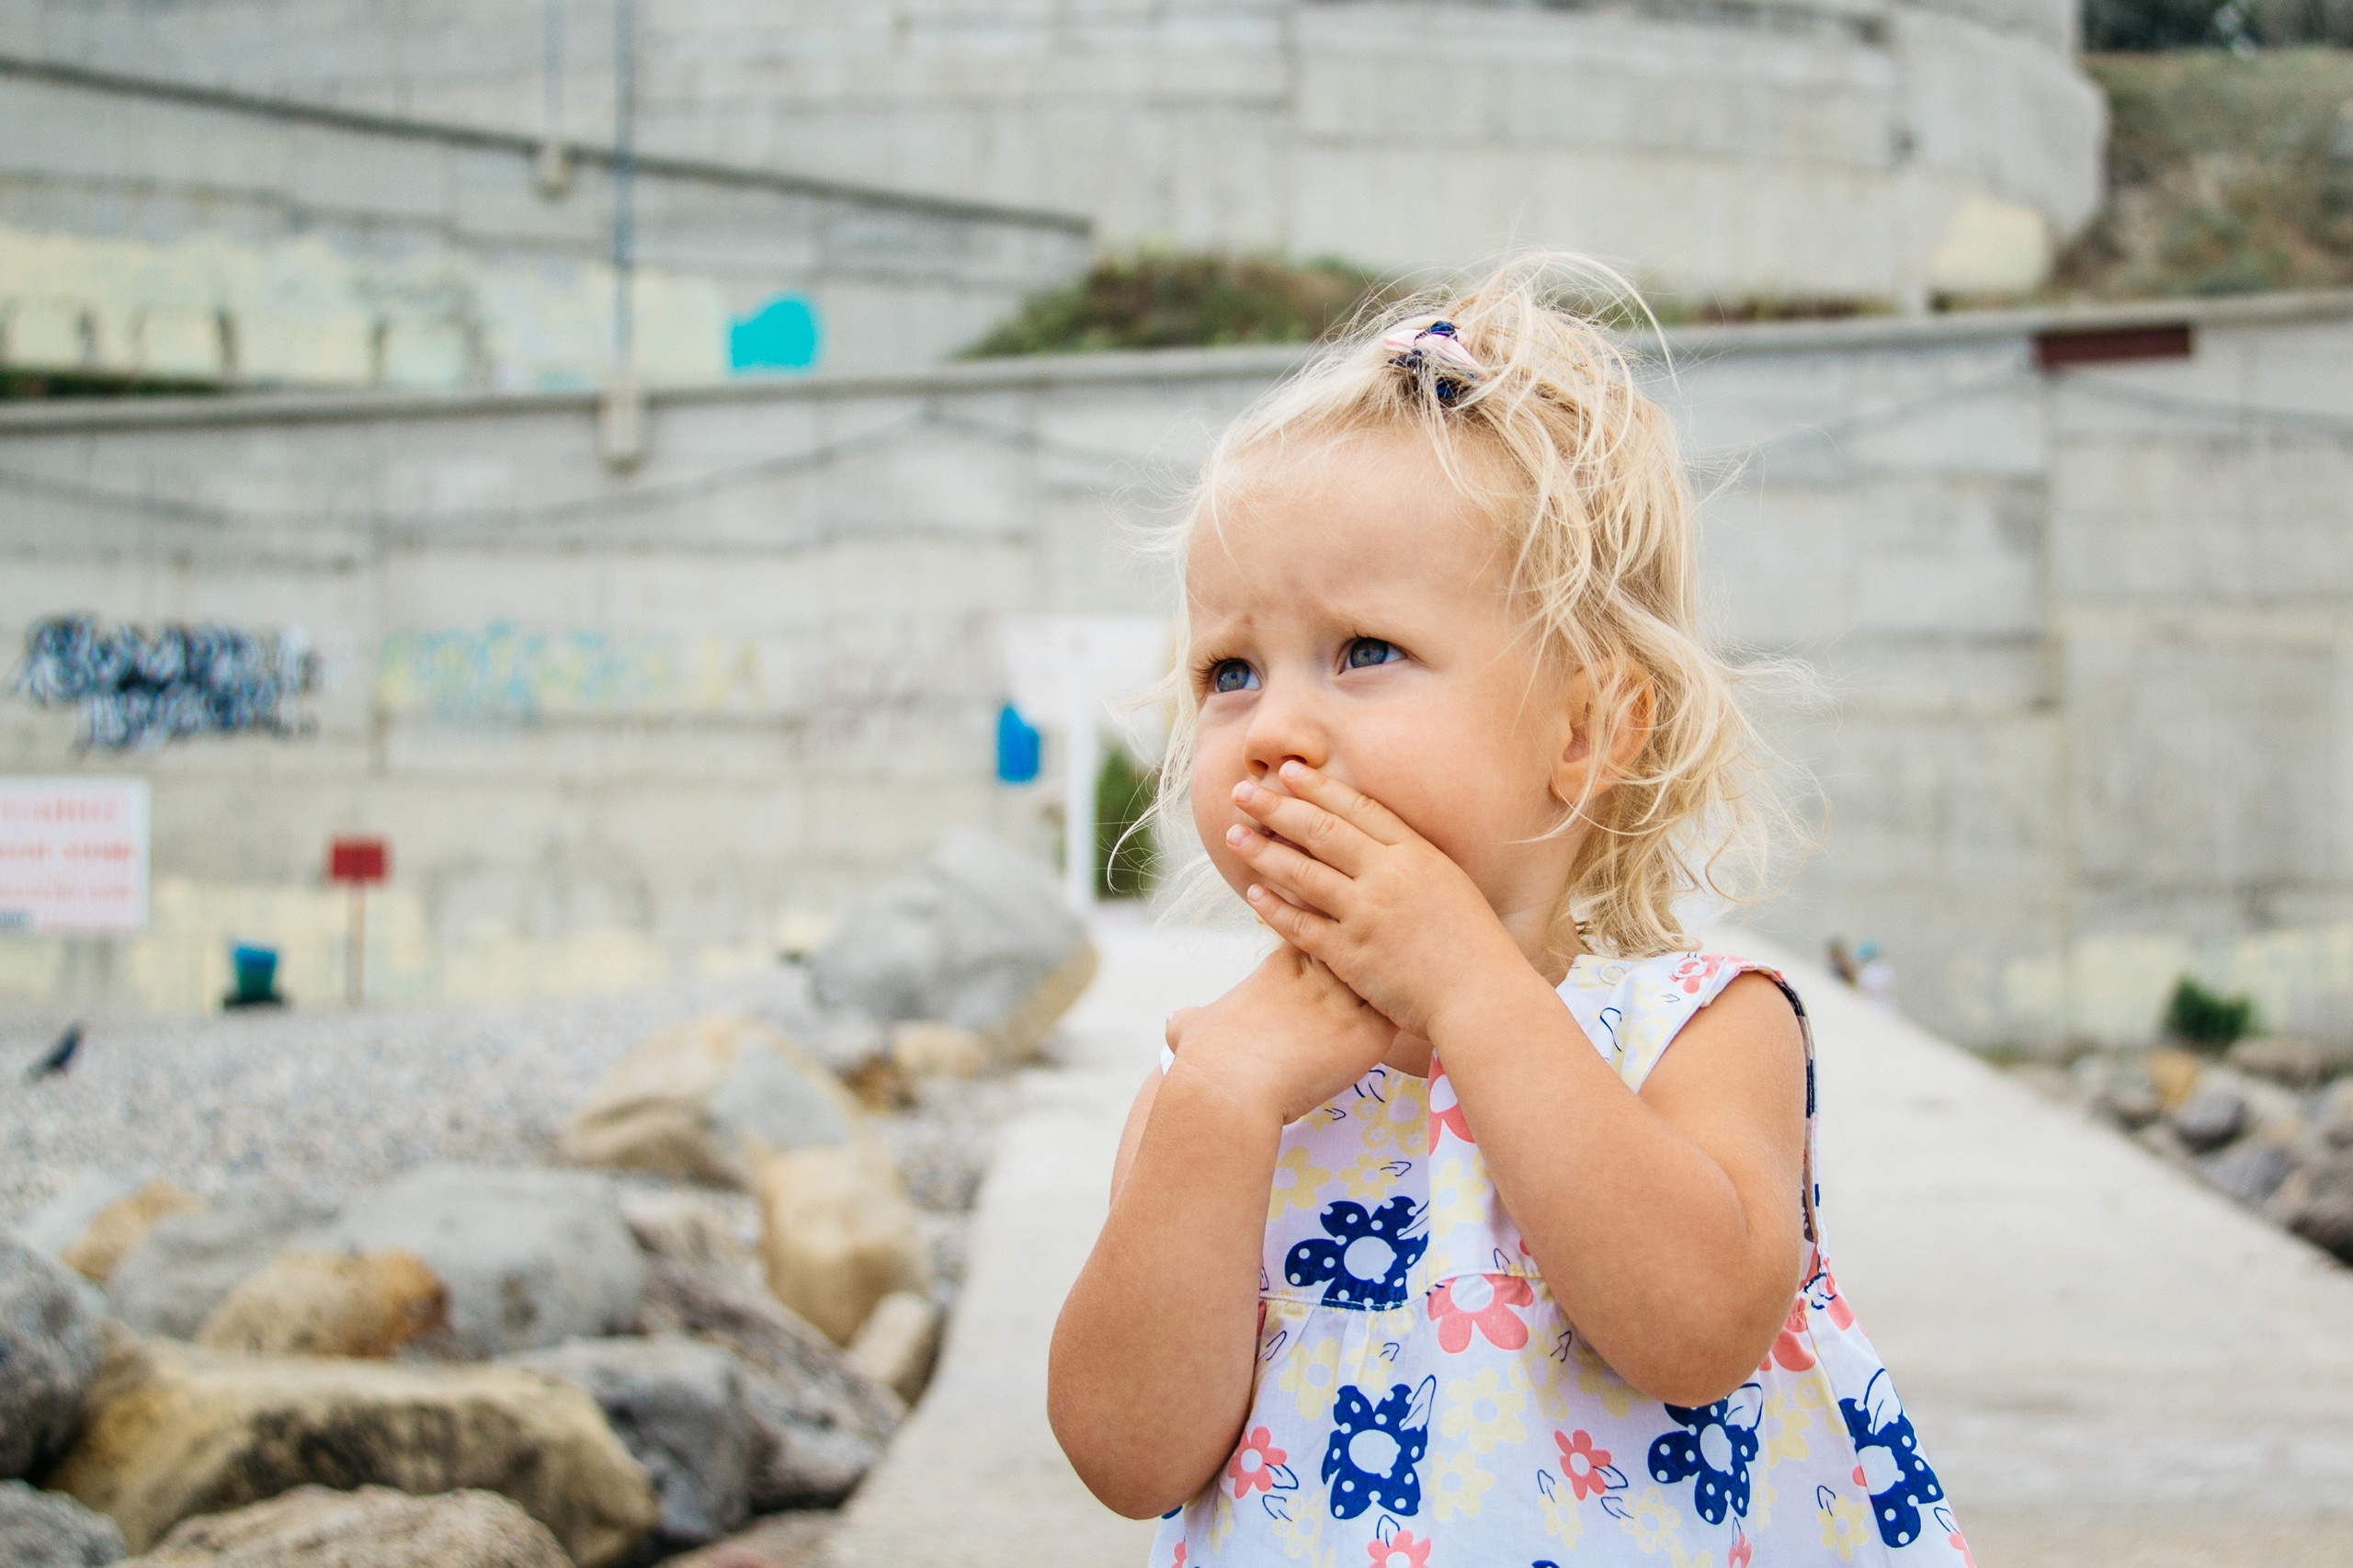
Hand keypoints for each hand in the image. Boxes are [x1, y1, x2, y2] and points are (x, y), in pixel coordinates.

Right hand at [1165, 943, 1399, 1126]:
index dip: (1336, 933)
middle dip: (1380, 944)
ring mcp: (1345, 1003)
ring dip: (1401, 980)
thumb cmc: (1204, 1061)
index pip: (1322, 930)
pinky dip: (1410, 1016)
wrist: (1228, 1088)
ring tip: (1417, 983)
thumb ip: (1189, 1021)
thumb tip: (1176, 1024)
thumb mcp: (1189, 1029)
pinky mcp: (1366, 1034)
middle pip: (1362, 942)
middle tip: (1398, 951)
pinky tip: (1420, 1016)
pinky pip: (1401, 1017)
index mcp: (1283, 964)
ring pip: (1389, 976)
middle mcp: (1319, 975)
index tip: (1347, 940)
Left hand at [1224, 760, 1527, 1039]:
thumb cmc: (1473, 944)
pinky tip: (1252, 892)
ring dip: (1263, 851)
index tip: (1288, 771)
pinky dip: (1274, 907)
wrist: (1482, 996)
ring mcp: (1367, 915)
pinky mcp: (1351, 954)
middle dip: (1277, 808)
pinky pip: (1302, 925)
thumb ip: (1411, 862)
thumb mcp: (1450, 884)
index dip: (1319, 788)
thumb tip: (1376, 842)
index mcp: (1417, 854)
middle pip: (1322, 831)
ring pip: (1303, 873)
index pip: (1358, 809)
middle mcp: (1388, 877)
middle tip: (1242, 791)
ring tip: (1234, 834)